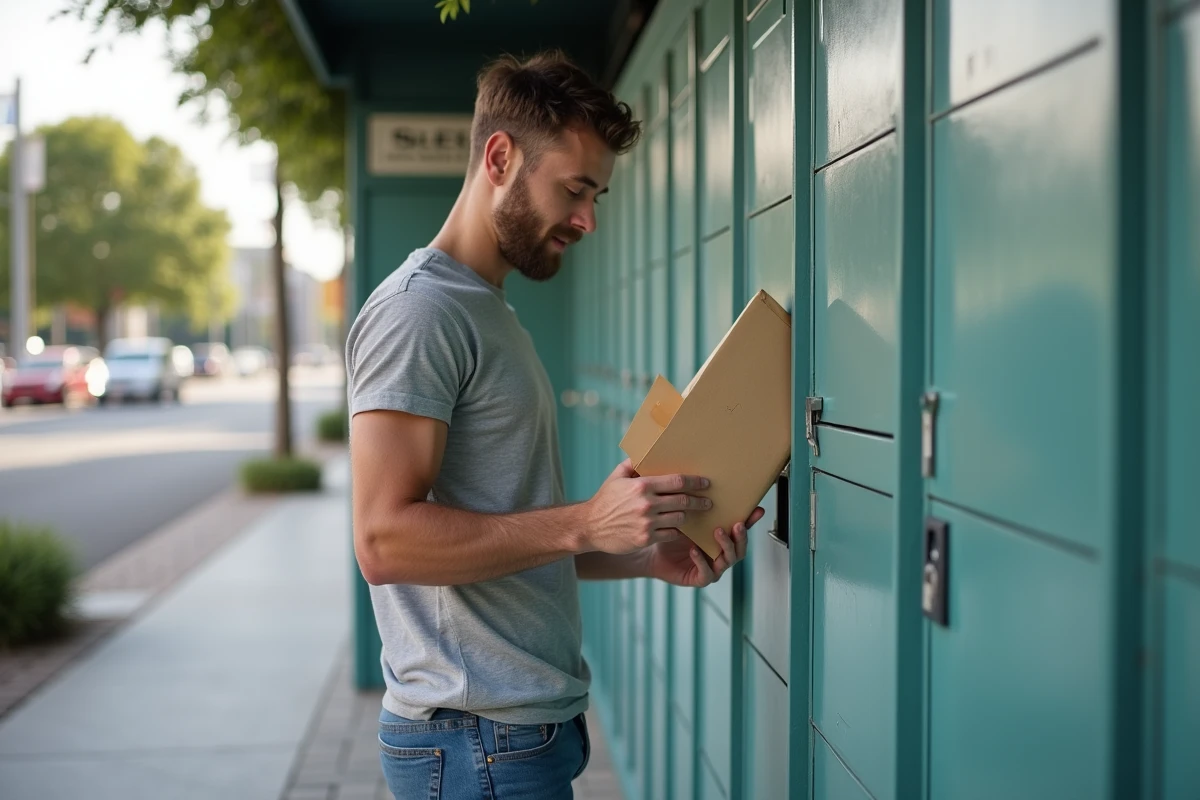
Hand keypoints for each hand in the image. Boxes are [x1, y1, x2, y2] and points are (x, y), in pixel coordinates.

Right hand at [583, 460, 712, 554]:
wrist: (589, 527)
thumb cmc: (604, 500)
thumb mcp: (616, 478)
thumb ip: (632, 464)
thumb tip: (645, 452)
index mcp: (642, 486)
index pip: (676, 481)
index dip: (695, 482)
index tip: (705, 483)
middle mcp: (647, 504)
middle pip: (683, 500)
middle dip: (699, 501)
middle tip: (708, 502)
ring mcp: (647, 523)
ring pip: (680, 518)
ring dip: (688, 516)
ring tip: (693, 515)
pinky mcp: (646, 538)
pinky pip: (671, 534)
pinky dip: (676, 531)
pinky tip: (678, 528)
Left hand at [643, 507, 764, 587]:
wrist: (655, 554)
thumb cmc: (673, 536)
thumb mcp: (688, 520)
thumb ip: (699, 509)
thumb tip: (701, 484)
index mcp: (722, 540)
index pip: (741, 530)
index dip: (751, 521)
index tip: (758, 510)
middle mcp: (722, 555)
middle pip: (740, 548)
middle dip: (741, 537)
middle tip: (737, 524)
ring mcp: (713, 568)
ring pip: (728, 561)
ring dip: (725, 546)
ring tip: (717, 532)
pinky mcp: (700, 579)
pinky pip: (706, 573)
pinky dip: (702, 561)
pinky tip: (695, 550)